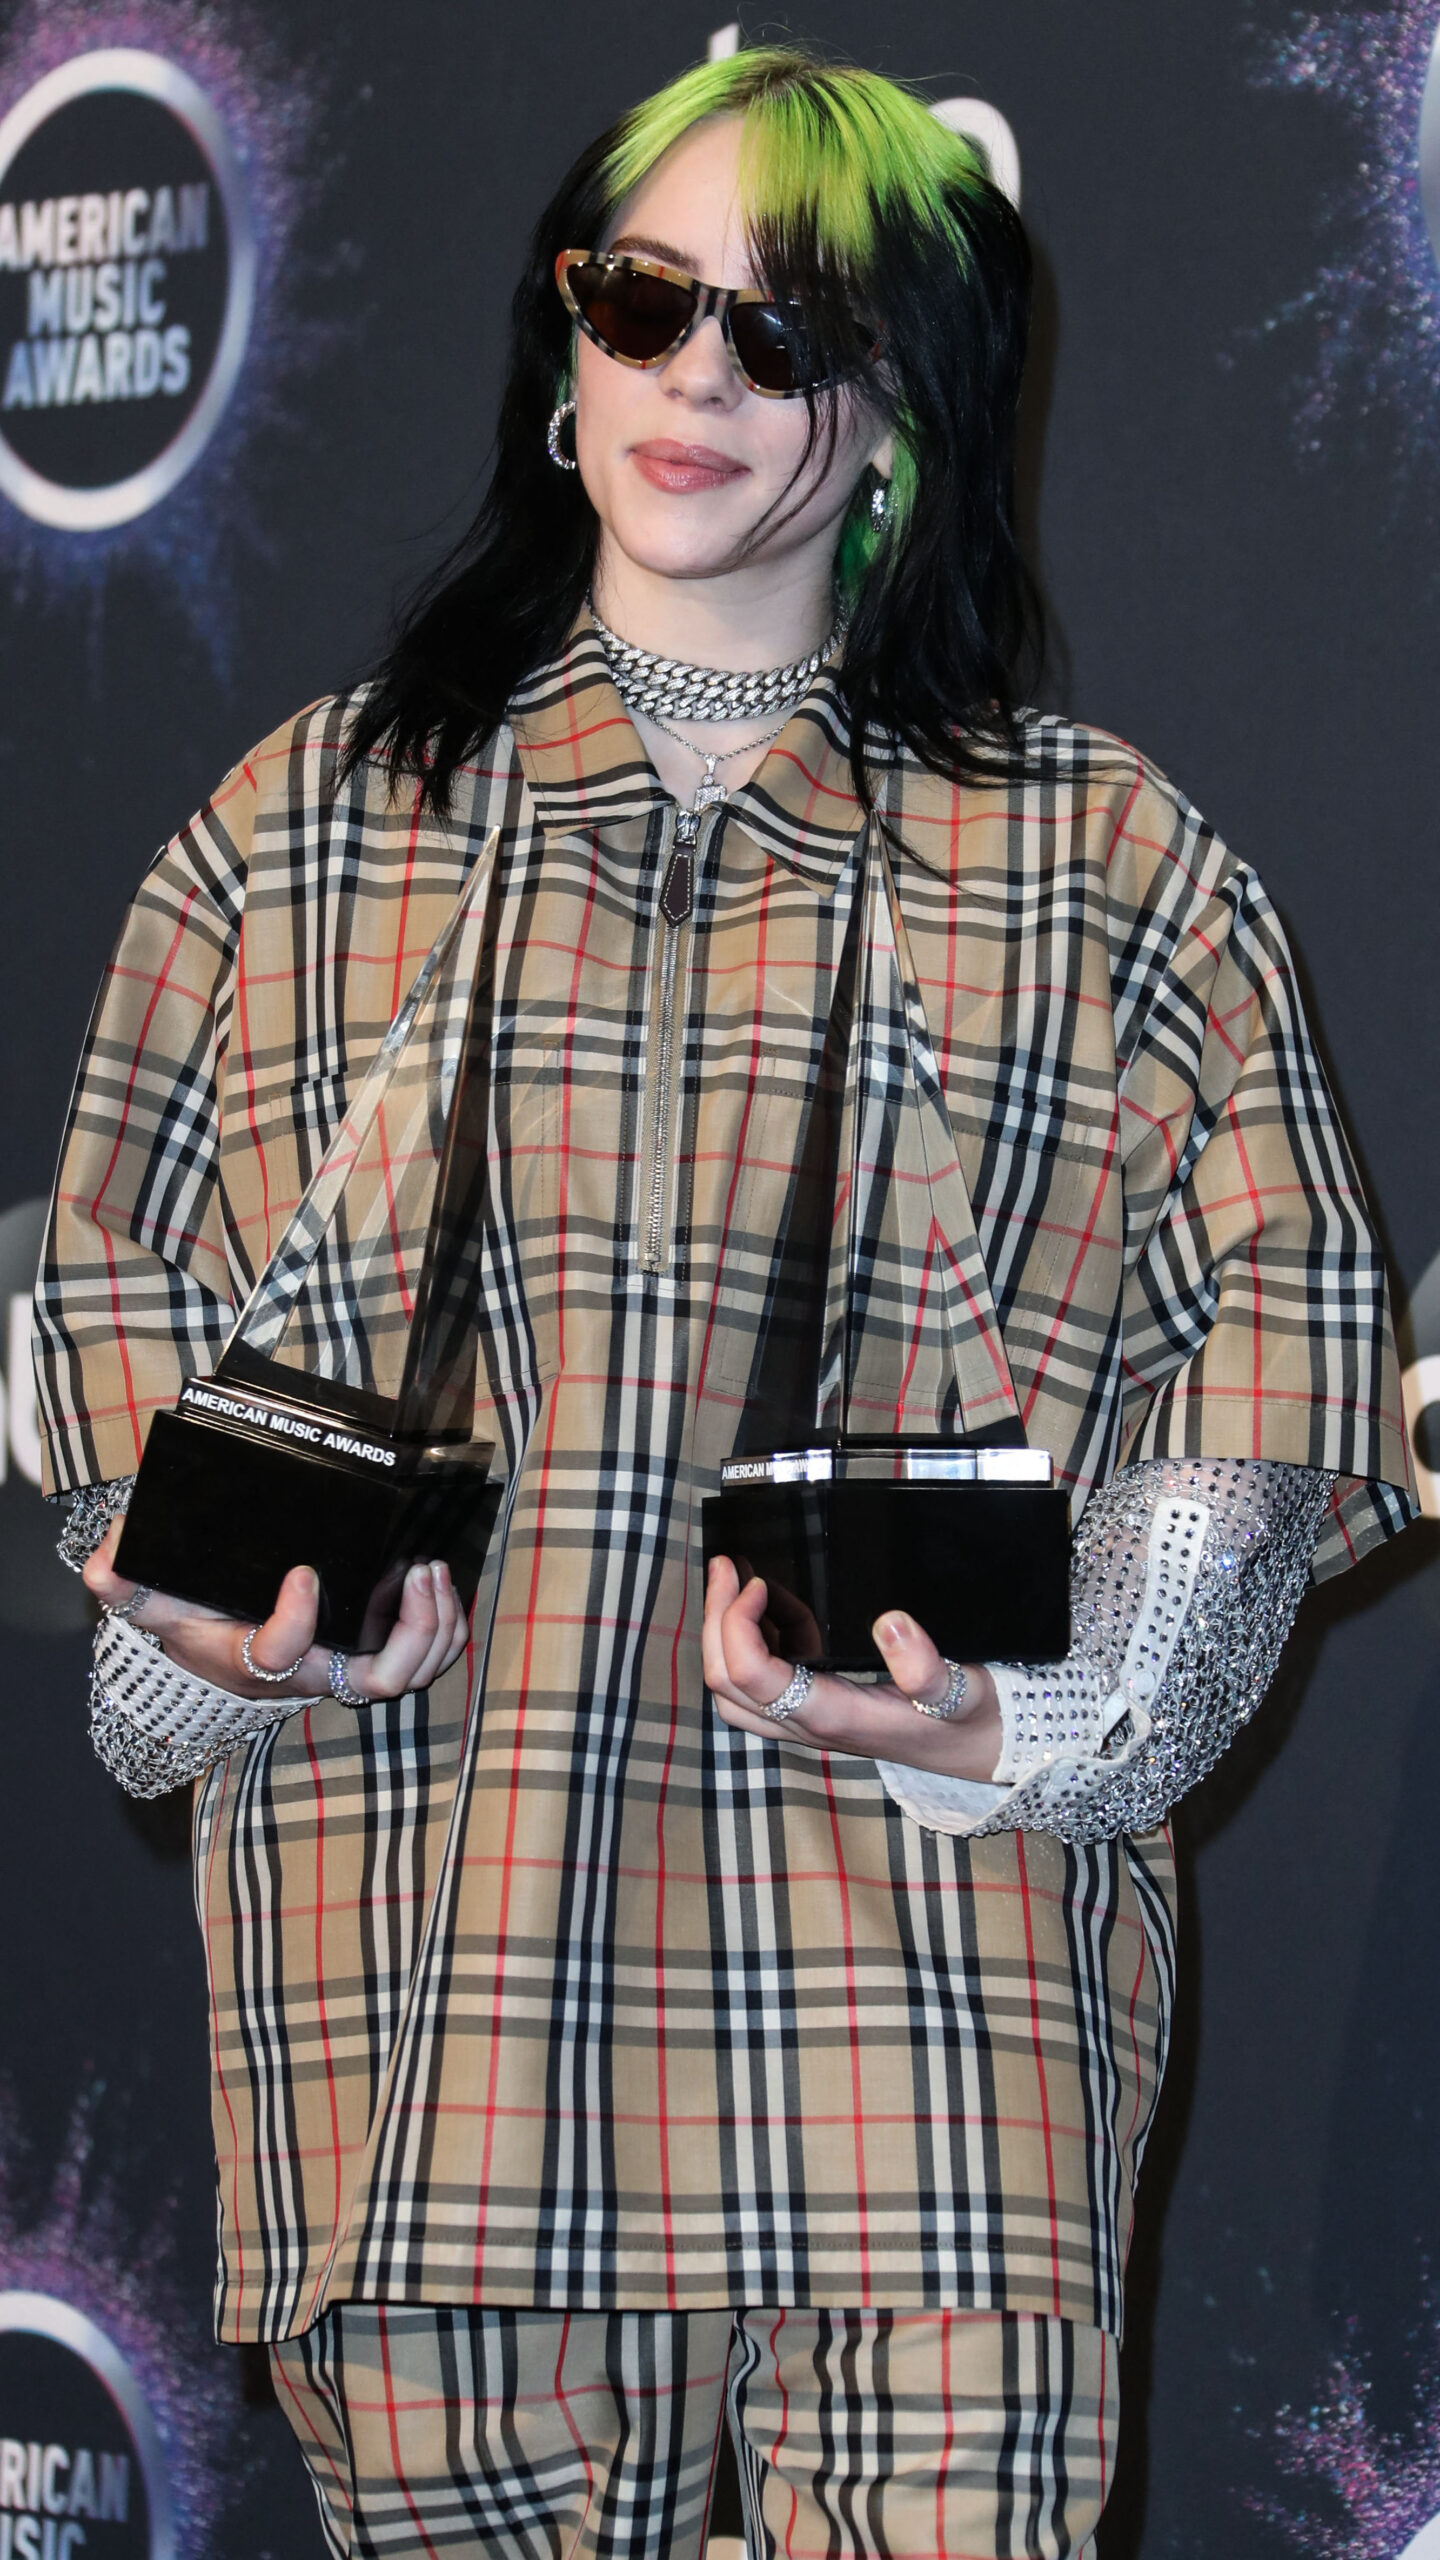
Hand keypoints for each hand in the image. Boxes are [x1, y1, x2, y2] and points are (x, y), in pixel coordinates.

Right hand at [83, 1518, 469, 1703]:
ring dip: (436, 1625)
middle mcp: (311, 1673)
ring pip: (411, 1672)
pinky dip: (444, 1628)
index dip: (296, 1621)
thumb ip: (123, 1579)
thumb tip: (106, 1560)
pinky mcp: (371, 1653)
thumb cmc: (191, 1617)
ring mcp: (346, 1668)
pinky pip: (424, 1657)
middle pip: (378, 1678)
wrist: (214, 1645)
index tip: (302, 1572)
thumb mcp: (150, 1599)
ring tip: (434, 1569)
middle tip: (417, 1571)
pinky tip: (444, 1584)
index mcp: (256, 1659)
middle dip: (411, 1631)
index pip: (281, 1653)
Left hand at [702, 1555, 1002, 1779]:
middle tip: (726, 1566)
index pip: (754, 1679)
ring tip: (738, 1580)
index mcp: (836, 1717)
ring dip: (724, 1635)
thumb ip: (929, 1669)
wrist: (985, 1749)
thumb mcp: (966, 1692)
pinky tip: (777, 1606)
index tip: (757, 1582)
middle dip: (715, 1622)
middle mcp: (810, 1725)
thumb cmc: (972, 1720)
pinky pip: (761, 1686)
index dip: (738, 1626)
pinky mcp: (816, 1711)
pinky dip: (752, 1644)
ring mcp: (808, 1721)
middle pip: (726, 1685)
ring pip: (734, 1692)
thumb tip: (890, 1624)